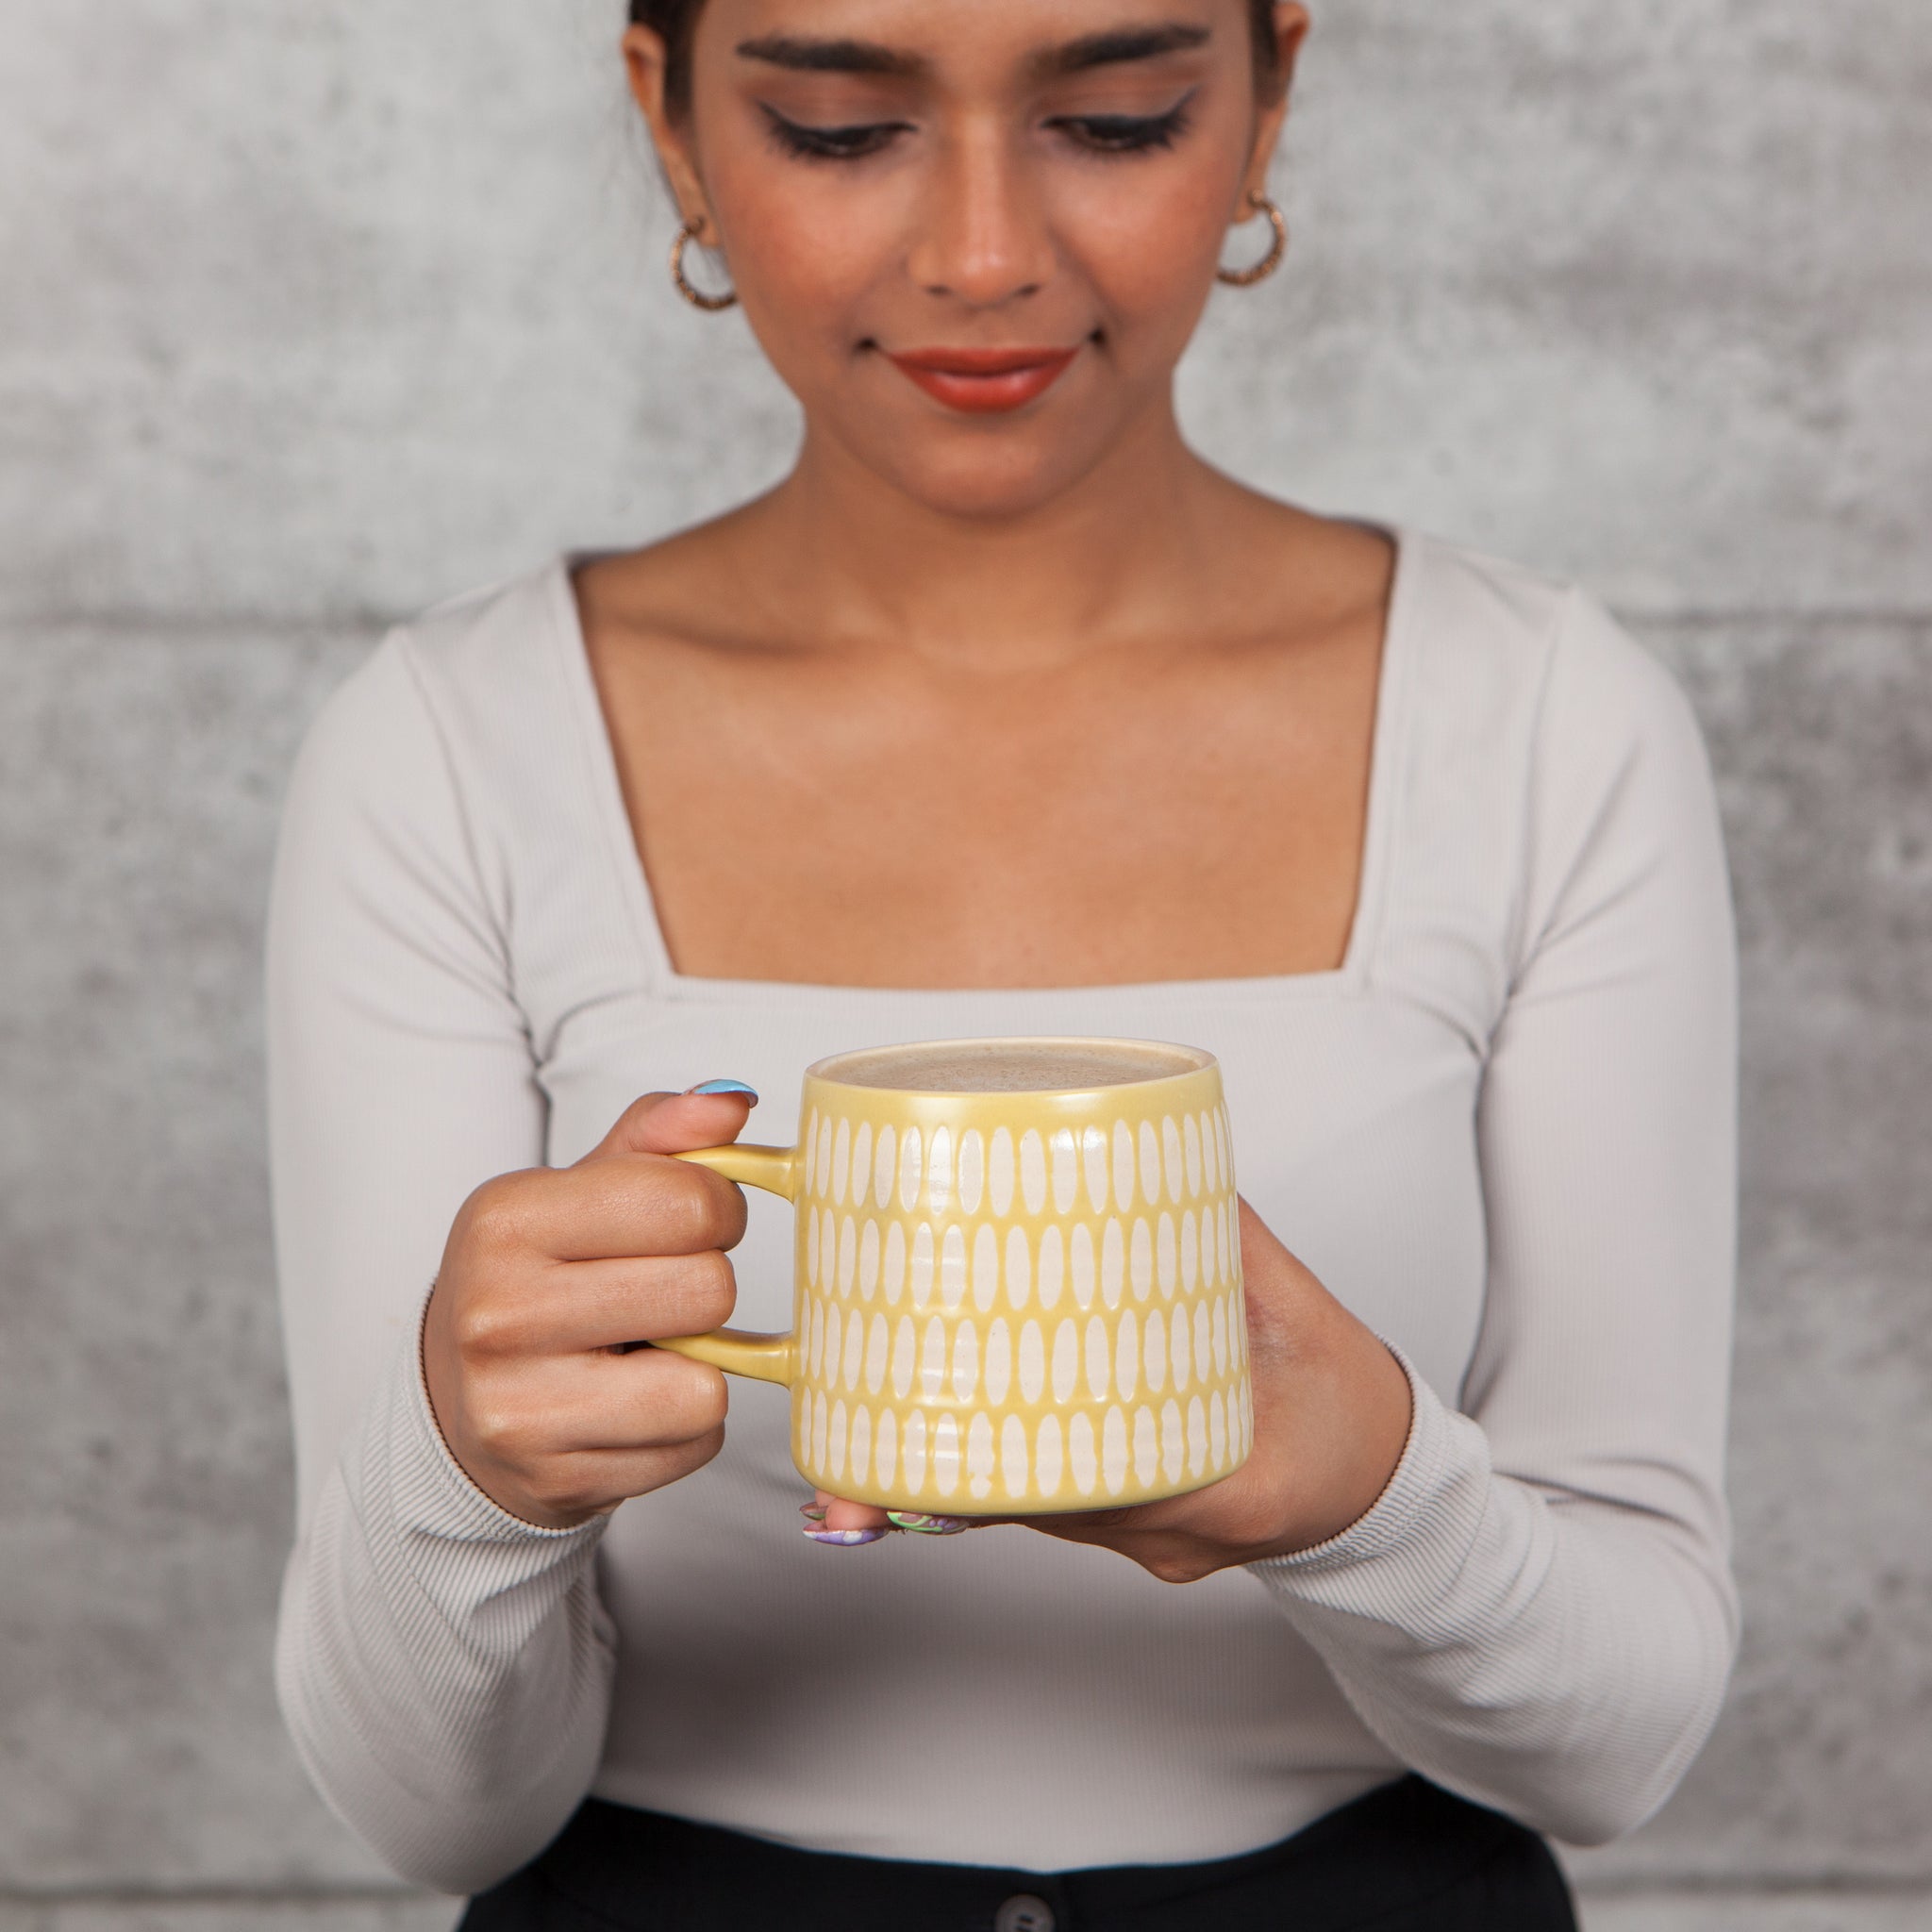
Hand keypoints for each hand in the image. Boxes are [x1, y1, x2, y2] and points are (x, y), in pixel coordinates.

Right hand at [421, 1085, 757, 1529]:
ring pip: (707, 1383)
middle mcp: (499, 1313)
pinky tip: (633, 1407)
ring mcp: (520, 1406)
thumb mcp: (583, 1189)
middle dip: (707, 1286)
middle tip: (663, 1291)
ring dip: (700, 1366)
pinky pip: (695, 1444)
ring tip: (646, 1352)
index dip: (718, 1209)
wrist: (462, 1407)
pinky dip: (684, 1426)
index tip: (691, 1222)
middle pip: (708, 1289)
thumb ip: (661, 1136)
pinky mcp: (556, 1479)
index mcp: (506, 1218)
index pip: (688, 1201)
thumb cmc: (542, 1278)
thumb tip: (732, 1101)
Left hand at [810, 1200, 1413, 1578]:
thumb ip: (1234, 1241)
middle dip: (940, 1483)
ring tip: (867, 1442)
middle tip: (853, 1462)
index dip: (1004, 1470)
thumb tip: (1155, 1153)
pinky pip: (1055, 1504)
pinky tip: (938, 1439)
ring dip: (957, 1476)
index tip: (933, 1437)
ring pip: (1034, 1513)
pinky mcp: (1134, 1524)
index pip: (1096, 1491)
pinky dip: (999, 1471)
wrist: (1388, 1487)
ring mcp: (1147, 1539)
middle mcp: (1170, 1532)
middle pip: (1036, 1511)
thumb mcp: (1307, 1317)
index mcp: (1225, 1490)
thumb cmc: (1353, 1412)